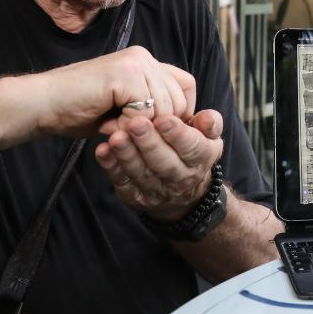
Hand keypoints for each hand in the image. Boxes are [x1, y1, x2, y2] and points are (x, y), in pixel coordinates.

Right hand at [27, 46, 195, 138]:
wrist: (42, 104)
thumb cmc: (78, 110)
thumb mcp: (123, 108)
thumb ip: (150, 108)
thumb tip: (182, 124)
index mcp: (146, 61)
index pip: (186, 86)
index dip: (179, 113)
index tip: (160, 132)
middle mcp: (144, 57)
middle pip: (179, 101)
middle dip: (158, 126)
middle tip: (125, 129)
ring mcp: (135, 62)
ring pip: (164, 110)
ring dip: (140, 128)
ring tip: (113, 124)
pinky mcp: (125, 74)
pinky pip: (145, 112)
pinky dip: (128, 126)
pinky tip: (108, 122)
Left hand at [94, 109, 224, 221]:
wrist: (184, 192)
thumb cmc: (193, 150)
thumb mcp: (208, 136)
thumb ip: (210, 123)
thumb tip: (207, 117)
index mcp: (202, 158)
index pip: (192, 147)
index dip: (178, 134)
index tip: (163, 119)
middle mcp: (181, 178)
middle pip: (165, 162)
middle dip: (149, 143)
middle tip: (136, 124)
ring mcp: (157, 190)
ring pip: (141, 173)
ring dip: (127, 155)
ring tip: (116, 136)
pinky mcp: (135, 197)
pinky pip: (122, 182)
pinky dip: (111, 167)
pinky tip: (102, 151)